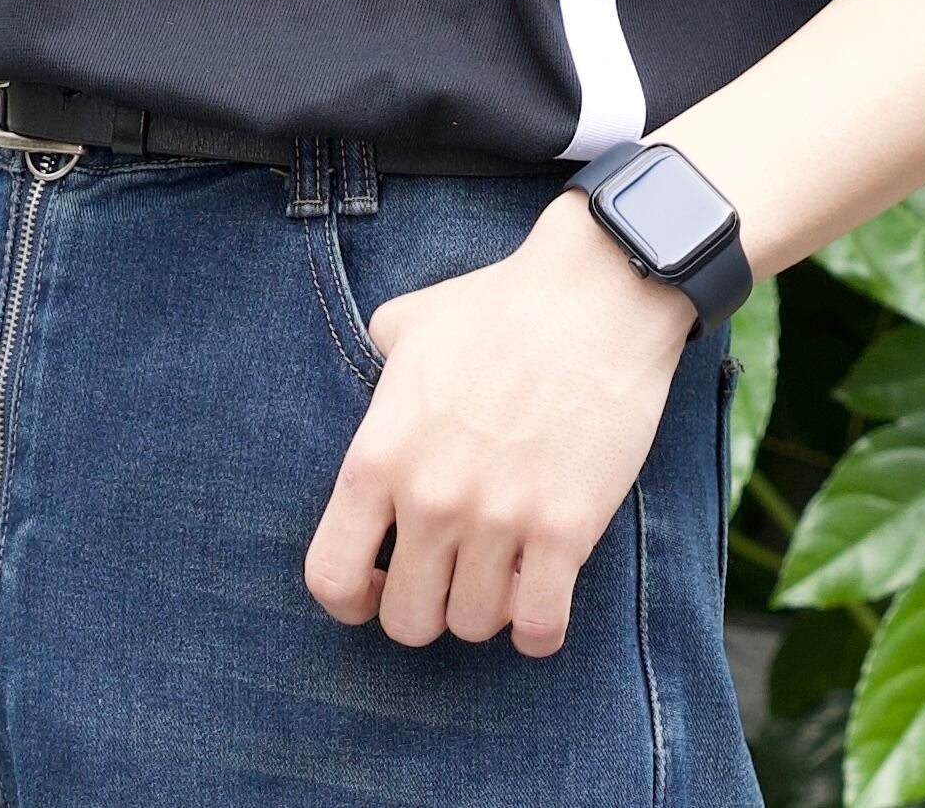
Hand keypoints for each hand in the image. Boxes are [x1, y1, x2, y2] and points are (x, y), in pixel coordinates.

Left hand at [303, 187, 694, 655]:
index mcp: (380, 455)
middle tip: (449, 573)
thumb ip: (375, 372)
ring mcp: (500, 519)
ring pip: (474, 627)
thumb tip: (375, 395)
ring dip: (485, 608)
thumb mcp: (404, 326)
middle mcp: (431, 499)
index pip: (331, 577)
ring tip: (499, 568)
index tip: (378, 582)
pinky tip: (542, 586)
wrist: (592, 295)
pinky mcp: (567, 530)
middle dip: (425, 605)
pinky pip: (541, 628)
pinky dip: (538, 623)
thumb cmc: (497, 306)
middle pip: (407, 620)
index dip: (350, 598)